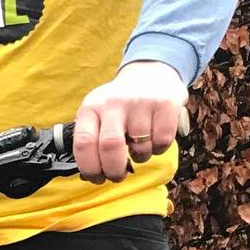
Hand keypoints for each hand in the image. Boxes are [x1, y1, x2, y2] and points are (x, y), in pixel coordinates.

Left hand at [73, 62, 189, 181]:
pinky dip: (159, 149)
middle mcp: (113, 103)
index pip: (83, 142)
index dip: (89, 167)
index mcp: (91, 107)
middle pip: (110, 147)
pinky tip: (154, 139)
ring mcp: (140, 102)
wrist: (151, 72)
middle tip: (118, 176)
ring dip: (140, 157)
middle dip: (114, 170)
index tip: (96, 178)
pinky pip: (162, 141)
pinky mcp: (166, 104)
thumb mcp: (97, 113)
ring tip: (139, 149)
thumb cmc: (120, 104)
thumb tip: (90, 175)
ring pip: (140, 147)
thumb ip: (91, 138)